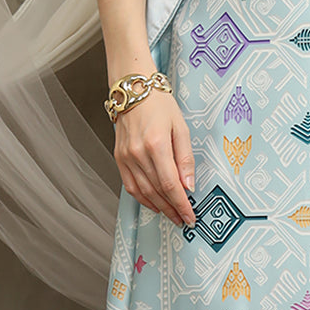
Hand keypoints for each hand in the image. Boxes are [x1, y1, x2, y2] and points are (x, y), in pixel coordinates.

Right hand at [114, 89, 194, 226]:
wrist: (133, 90)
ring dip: (158, 207)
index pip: (171, 185)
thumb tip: (189, 185)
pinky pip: (129, 185)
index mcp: (156, 145)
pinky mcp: (119, 158)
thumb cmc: (159, 105)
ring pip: (143, 192)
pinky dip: (142, 198)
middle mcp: (138, 154)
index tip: (190, 217)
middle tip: (183, 220)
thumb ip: (185, 158)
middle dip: (172, 210)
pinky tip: (154, 204)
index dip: (181, 205)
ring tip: (171, 215)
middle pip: (157, 192)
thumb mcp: (181, 128)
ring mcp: (126, 157)